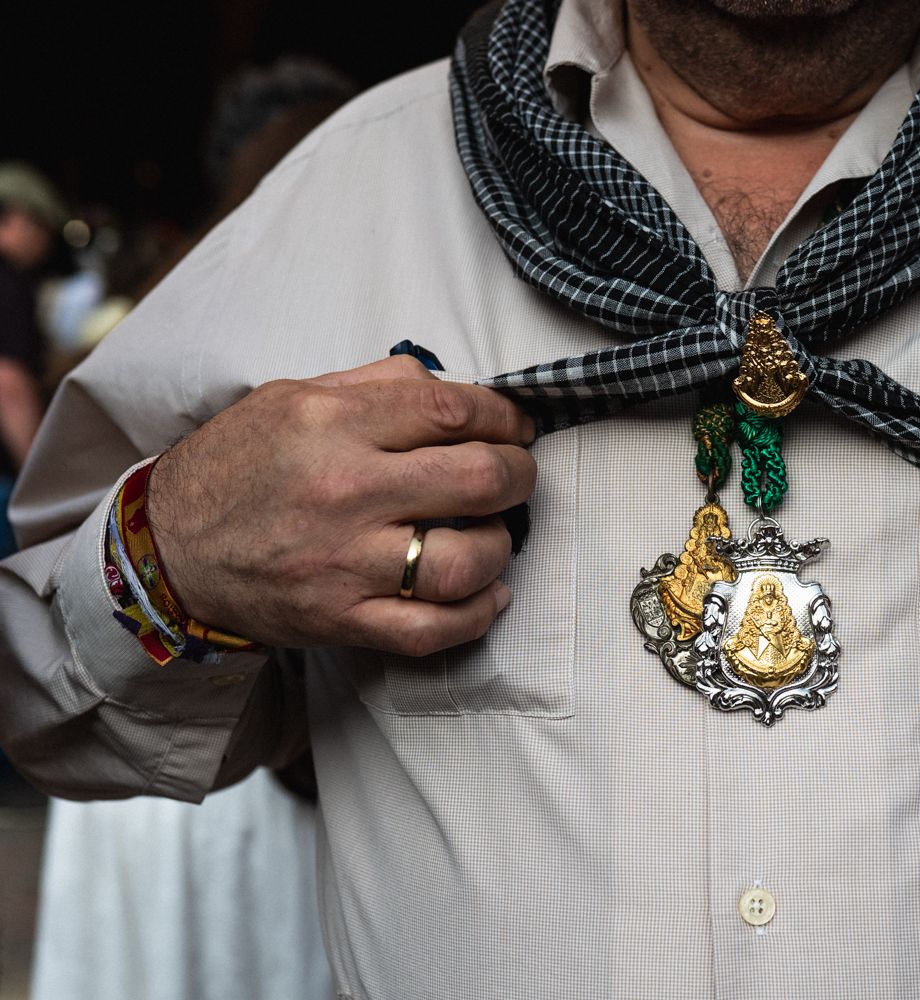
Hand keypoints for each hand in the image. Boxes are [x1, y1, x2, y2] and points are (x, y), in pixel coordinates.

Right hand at [149, 355, 536, 655]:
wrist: (169, 546)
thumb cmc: (239, 465)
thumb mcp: (294, 396)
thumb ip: (377, 383)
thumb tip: (453, 385)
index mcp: (333, 424)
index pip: (454, 412)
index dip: (505, 417)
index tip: (517, 426)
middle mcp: (344, 491)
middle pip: (478, 481)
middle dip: (519, 474)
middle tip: (517, 474)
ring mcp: (344, 562)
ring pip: (466, 560)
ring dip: (501, 545)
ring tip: (494, 532)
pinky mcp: (341, 619)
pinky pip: (432, 629)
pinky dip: (478, 614)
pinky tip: (490, 593)